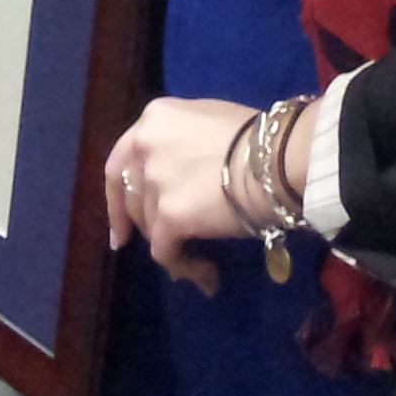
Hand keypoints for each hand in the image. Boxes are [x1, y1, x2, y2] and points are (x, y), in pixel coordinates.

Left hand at [104, 98, 263, 297]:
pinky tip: (207, 277)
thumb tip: (182, 175)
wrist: (278, 159)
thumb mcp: (210, 122)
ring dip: (173, 248)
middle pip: (133, 198)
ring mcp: (154, 181)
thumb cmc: (259, 138)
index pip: (120, 163)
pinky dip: (184, 268)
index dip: (118, 199)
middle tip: (166, 245)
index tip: (121, 228)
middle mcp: (144, 146)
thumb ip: (183, 143)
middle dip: (146, 226)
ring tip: (203, 264)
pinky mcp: (168, 215)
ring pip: (150, 228)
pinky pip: (166, 253)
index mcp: (154, 118)